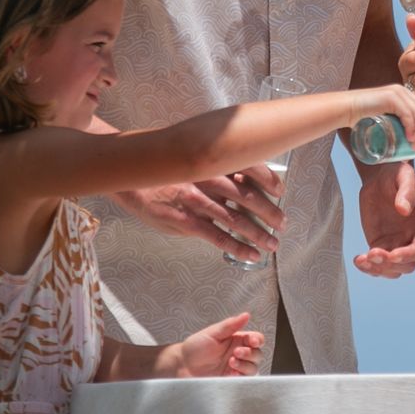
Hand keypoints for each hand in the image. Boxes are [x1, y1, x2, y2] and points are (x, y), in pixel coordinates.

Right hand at [109, 164, 285, 263]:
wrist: (131, 178)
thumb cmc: (165, 169)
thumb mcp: (192, 160)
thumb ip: (214, 169)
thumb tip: (241, 179)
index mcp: (212, 162)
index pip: (249, 168)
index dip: (268, 180)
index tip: (280, 190)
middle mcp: (208, 180)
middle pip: (247, 197)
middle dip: (268, 211)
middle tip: (283, 223)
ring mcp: (197, 202)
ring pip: (235, 219)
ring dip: (257, 232)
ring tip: (272, 243)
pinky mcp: (185, 222)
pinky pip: (217, 237)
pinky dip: (236, 246)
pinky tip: (251, 253)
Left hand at [169, 311, 265, 377]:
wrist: (182, 366)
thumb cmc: (195, 347)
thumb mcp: (213, 333)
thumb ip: (230, 325)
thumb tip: (246, 315)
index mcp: (237, 340)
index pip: (256, 339)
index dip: (257, 340)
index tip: (251, 341)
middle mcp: (239, 354)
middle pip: (258, 355)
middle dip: (250, 354)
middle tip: (235, 353)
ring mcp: (235, 368)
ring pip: (253, 369)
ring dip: (246, 366)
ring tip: (231, 363)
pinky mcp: (230, 381)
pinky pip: (244, 381)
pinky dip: (241, 377)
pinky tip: (231, 374)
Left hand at [354, 160, 414, 277]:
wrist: (379, 176)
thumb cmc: (397, 174)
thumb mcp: (404, 176)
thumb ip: (407, 192)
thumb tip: (404, 209)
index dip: (408, 256)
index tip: (392, 255)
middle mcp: (414, 239)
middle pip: (408, 266)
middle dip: (390, 265)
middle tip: (372, 254)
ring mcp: (397, 245)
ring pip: (392, 270)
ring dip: (378, 270)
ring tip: (362, 260)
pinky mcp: (381, 245)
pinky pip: (377, 264)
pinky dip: (368, 267)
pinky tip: (358, 259)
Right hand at [355, 83, 414, 148]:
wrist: (345, 110)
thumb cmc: (364, 119)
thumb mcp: (387, 123)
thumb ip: (399, 130)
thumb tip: (411, 151)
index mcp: (407, 95)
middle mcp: (404, 92)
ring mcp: (397, 93)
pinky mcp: (389, 98)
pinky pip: (407, 113)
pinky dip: (412, 127)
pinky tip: (411, 138)